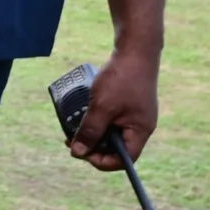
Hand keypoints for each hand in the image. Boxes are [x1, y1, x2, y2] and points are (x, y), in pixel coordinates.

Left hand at [74, 47, 159, 169]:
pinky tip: (84, 112)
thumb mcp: (101, 107)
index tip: (80, 151)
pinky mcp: (128, 105)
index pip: (124, 160)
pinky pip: (111, 120)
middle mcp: (140, 126)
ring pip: (110, 134)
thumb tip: (77, 153)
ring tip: (72, 125)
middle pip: (115, 148)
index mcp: (140, 131)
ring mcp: (134, 115)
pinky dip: (97, 120)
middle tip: (69, 139)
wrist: (135, 49)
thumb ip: (90, 131)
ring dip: (91, 133)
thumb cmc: (121, 78)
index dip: (101, 160)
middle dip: (92, 146)